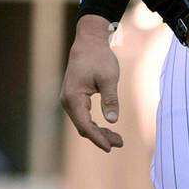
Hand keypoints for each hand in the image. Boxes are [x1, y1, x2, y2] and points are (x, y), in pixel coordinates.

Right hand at [61, 15, 123, 152]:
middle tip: (120, 143)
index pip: (84, 124)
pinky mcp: (74, 98)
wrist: (89, 42)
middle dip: (100, 137)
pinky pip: (83, 116)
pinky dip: (94, 123)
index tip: (110, 147)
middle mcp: (68, 101)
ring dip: (98, 132)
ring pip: (83, 123)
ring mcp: (69, 100)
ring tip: (118, 139)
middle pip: (83, 127)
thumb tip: (112, 121)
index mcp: (74, 97)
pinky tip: (108, 127)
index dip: (97, 138)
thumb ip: (110, 99)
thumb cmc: (99, 57)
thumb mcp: (109, 78)